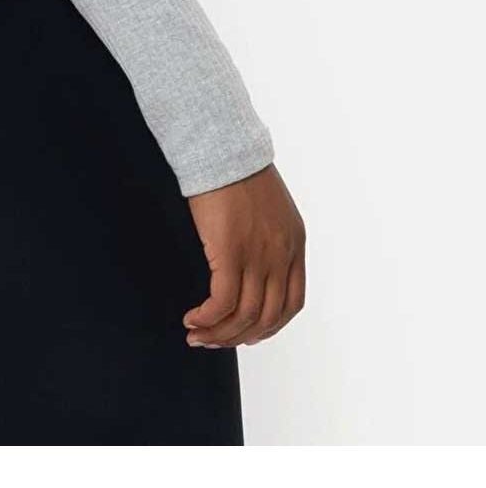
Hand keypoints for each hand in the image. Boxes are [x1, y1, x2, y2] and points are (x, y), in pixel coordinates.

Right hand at [181, 162, 305, 347]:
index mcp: (294, 244)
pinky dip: (208, 317)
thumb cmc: (237, 169)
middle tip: (214, 341)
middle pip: (267, 317)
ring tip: (197, 335)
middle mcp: (281, 255)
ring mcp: (258, 255)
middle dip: (239, 336)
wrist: (221, 146)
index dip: (269, 327)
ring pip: (244, 315)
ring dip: (219, 333)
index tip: (246, 333)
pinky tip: (193, 318)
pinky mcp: (230, 252)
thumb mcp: (268, 207)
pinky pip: (222, 300)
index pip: (291, 304)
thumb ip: (268, 236)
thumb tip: (250, 261)